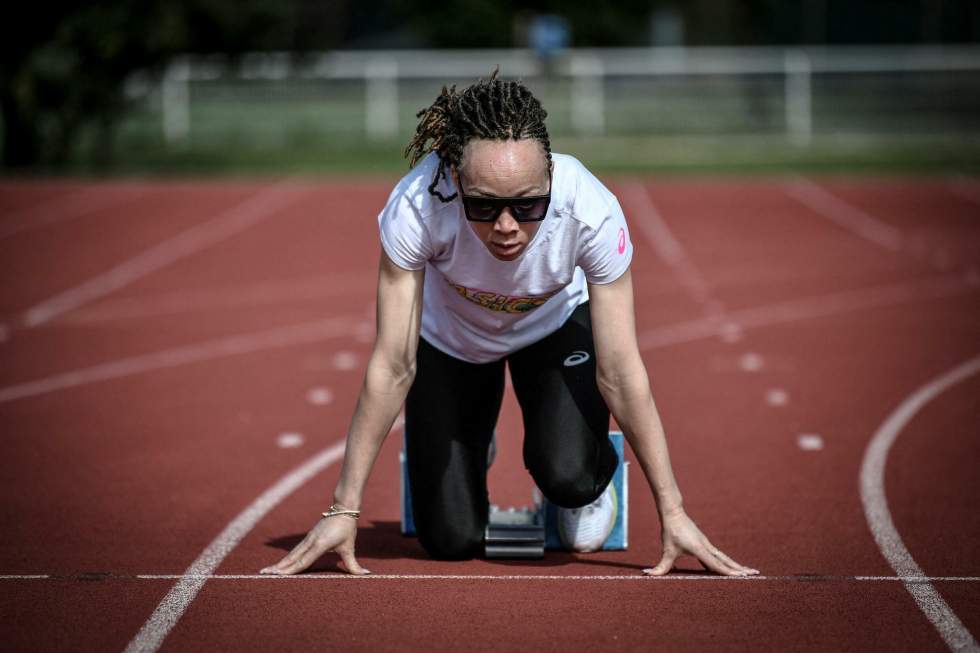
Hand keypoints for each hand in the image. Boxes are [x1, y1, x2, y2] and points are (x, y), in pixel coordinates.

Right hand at [259, 514, 369, 575]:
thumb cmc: (346, 528)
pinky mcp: (308, 538)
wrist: (342, 509)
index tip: (278, 575)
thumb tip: (366, 575)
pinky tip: (281, 564)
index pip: (303, 561)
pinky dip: (287, 558)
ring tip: (267, 570)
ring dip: (280, 563)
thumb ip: (354, 564)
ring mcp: (308, 539)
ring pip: (291, 554)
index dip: (291, 569)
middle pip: (292, 558)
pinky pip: (295, 550)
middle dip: (278, 567)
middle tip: (263, 573)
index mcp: (319, 545)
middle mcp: (310, 542)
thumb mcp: (350, 547)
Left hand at [643, 508, 758, 576]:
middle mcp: (707, 546)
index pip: (716, 564)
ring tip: (748, 572)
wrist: (674, 512)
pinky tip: (727, 568)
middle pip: (726, 560)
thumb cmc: (670, 531)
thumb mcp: (666, 550)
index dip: (729, 572)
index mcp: (700, 549)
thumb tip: (648, 575)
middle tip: (756, 574)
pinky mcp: (704, 543)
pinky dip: (725, 562)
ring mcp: (707, 544)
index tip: (742, 577)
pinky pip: (717, 555)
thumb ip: (660, 566)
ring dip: (736, 565)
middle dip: (740, 569)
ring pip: (724, 557)